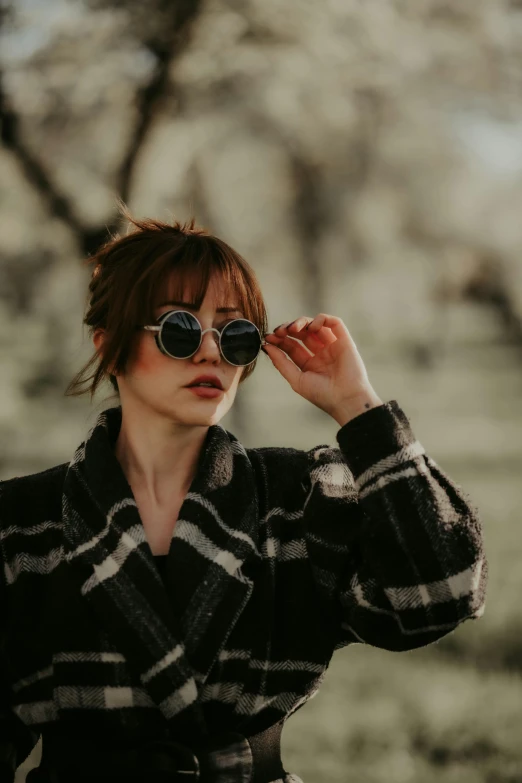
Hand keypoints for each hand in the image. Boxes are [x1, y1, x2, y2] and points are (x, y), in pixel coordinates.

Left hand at [263, 314, 382, 424]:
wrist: (346, 400)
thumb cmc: (322, 395)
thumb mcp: (296, 379)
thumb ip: (281, 362)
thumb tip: (267, 346)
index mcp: (309, 363)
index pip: (291, 345)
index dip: (279, 339)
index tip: (268, 338)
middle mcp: (320, 353)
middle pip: (301, 333)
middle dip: (288, 329)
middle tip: (279, 331)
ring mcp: (332, 346)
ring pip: (315, 325)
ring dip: (301, 322)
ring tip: (292, 328)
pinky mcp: (345, 340)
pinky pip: (334, 323)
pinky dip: (321, 319)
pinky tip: (312, 327)